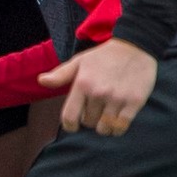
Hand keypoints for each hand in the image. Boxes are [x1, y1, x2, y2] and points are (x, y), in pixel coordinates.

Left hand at [38, 37, 157, 134]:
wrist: (135, 47)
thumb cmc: (103, 56)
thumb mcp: (79, 62)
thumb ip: (60, 74)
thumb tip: (41, 80)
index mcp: (82, 84)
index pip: (69, 117)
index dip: (70, 125)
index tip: (74, 124)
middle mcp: (98, 92)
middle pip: (88, 123)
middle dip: (89, 120)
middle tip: (95, 111)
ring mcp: (117, 98)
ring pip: (104, 128)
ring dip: (104, 126)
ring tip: (106, 117)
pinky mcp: (134, 102)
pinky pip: (121, 127)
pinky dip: (117, 129)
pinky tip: (117, 121)